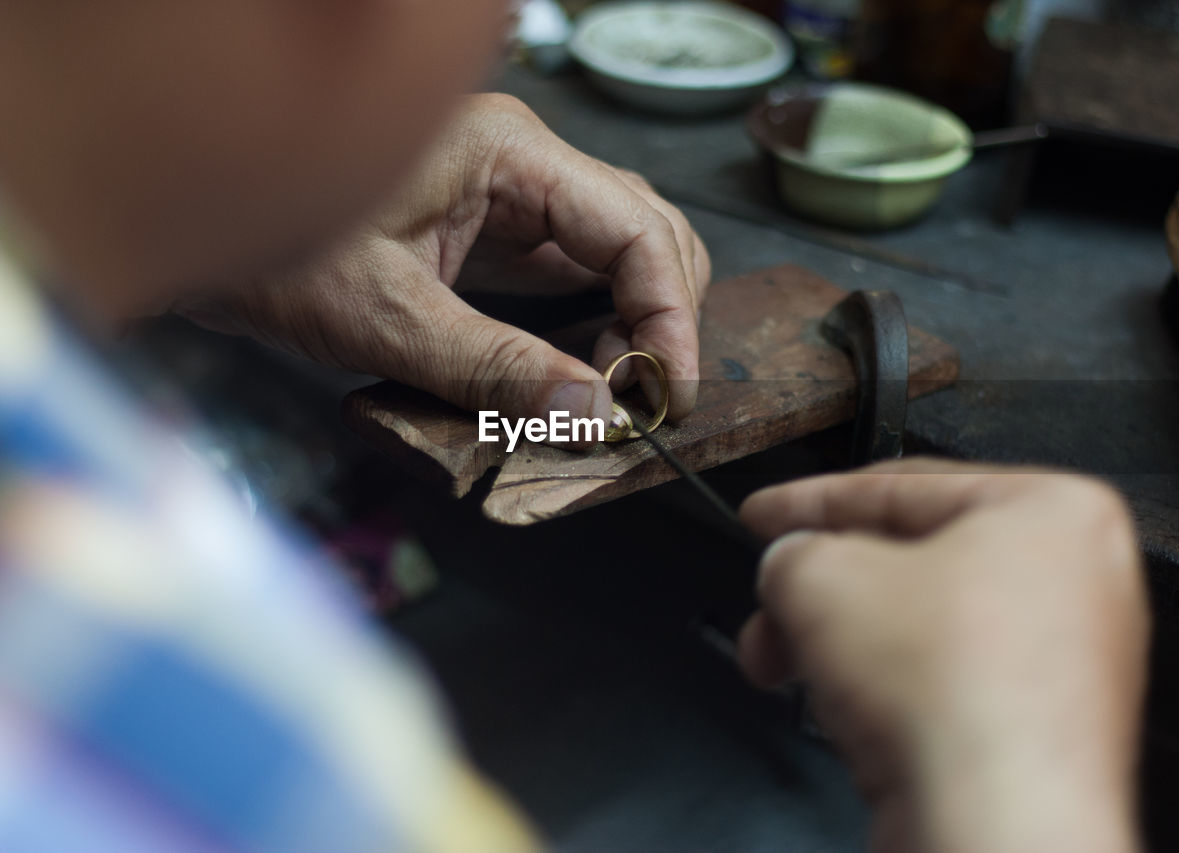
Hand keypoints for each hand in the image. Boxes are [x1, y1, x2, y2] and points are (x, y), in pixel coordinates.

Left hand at [177, 93, 709, 425]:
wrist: (196, 217)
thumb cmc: (268, 249)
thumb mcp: (384, 318)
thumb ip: (494, 368)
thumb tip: (593, 413)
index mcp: (508, 153)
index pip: (637, 228)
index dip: (670, 316)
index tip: (670, 394)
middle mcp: (523, 160)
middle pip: (646, 230)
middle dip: (663, 317)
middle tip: (648, 402)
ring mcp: (510, 190)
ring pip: (620, 246)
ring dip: (637, 317)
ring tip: (619, 391)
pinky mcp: (492, 225)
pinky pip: (575, 265)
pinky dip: (597, 317)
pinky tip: (584, 366)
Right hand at [737, 458, 1147, 852]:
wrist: (994, 831)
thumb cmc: (950, 696)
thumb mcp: (822, 578)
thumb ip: (791, 551)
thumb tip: (790, 565)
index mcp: (1055, 510)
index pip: (903, 486)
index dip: (811, 499)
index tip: (766, 515)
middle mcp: (1077, 582)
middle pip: (907, 562)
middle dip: (818, 590)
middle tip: (770, 604)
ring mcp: (1066, 662)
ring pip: (919, 628)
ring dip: (837, 642)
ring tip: (783, 663)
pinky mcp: (1041, 731)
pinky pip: (944, 685)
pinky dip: (884, 689)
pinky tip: (842, 710)